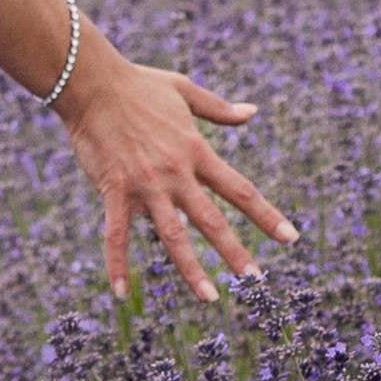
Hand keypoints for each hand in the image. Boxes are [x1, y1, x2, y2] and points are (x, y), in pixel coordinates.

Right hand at [60, 40, 296, 303]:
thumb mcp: (184, 90)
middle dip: (235, 251)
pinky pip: (116, 236)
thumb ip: (219, 109)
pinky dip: (118, 266)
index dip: (266, 216)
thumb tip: (252, 112)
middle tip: (255, 279)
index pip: (240, 190)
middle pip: (211, 219)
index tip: (290, 239)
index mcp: (196, 151)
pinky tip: (120, 293)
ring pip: (172, 236)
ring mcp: (145, 185)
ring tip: (209, 297)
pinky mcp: (113, 191)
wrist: (91, 84)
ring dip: (191, 269)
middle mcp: (175, 173)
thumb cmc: (137, 84)